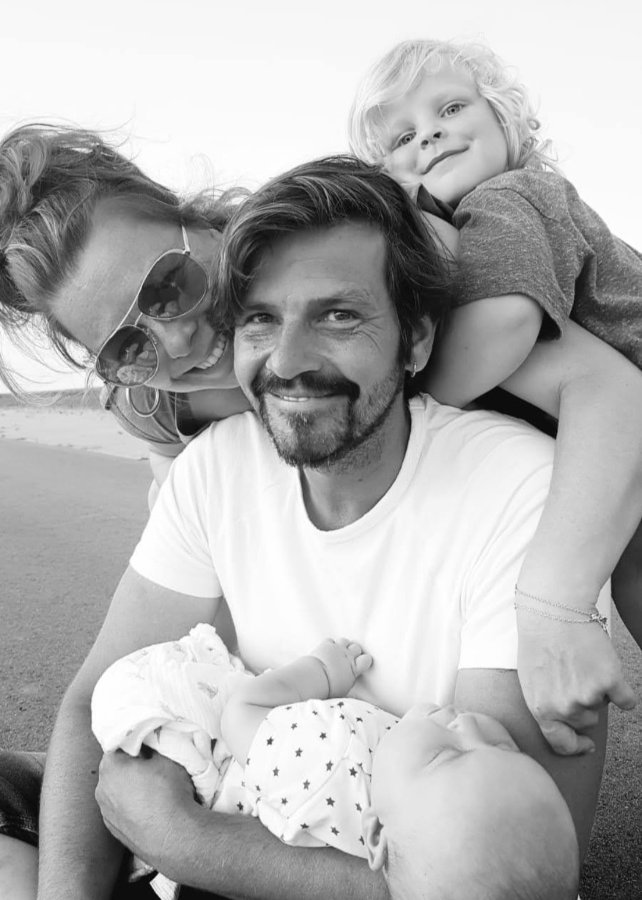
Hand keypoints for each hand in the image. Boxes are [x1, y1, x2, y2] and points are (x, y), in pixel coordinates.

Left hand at [95, 750, 195, 869]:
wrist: (174, 837)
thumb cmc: (170, 793)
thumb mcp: (167, 757)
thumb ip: (153, 745)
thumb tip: (149, 743)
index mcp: (111, 766)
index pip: (118, 745)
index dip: (135, 744)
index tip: (149, 747)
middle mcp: (101, 789)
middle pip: (115, 768)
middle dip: (131, 765)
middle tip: (152, 767)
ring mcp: (105, 812)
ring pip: (116, 791)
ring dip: (130, 787)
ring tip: (153, 791)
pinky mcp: (113, 830)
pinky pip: (120, 810)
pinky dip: (131, 806)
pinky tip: (149, 809)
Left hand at [311, 637, 372, 696]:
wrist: (314, 678)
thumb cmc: (328, 689)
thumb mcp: (344, 693)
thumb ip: (353, 693)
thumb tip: (359, 701)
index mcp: (354, 668)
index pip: (367, 659)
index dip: (365, 660)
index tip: (362, 664)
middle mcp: (347, 656)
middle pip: (357, 647)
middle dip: (355, 651)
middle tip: (351, 657)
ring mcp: (336, 649)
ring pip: (345, 641)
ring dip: (344, 645)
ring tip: (340, 652)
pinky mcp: (325, 645)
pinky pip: (331, 640)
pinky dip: (330, 644)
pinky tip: (328, 650)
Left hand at [517, 612, 635, 754]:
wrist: (553, 611)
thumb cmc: (538, 640)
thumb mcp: (531, 680)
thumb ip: (546, 705)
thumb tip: (562, 721)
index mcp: (541, 709)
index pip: (560, 743)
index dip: (575, 747)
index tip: (586, 745)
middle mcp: (564, 708)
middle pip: (585, 722)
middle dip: (583, 704)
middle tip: (574, 675)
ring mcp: (588, 696)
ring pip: (603, 706)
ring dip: (598, 691)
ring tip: (582, 664)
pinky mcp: (610, 682)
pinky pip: (626, 699)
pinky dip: (622, 689)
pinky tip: (608, 669)